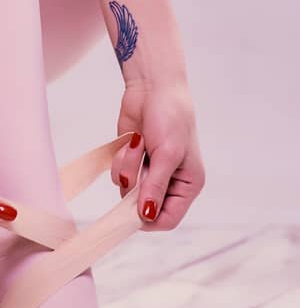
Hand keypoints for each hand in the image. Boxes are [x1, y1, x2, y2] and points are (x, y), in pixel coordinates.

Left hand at [111, 73, 205, 230]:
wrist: (152, 88)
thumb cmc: (170, 118)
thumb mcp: (167, 154)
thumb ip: (155, 187)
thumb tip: (146, 216)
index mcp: (187, 185)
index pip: (168, 219)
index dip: (149, 219)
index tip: (129, 213)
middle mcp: (169, 182)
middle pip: (143, 207)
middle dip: (135, 187)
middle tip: (137, 167)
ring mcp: (149, 171)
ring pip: (127, 189)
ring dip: (128, 168)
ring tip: (139, 144)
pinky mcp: (132, 160)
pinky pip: (118, 173)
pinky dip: (121, 158)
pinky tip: (133, 140)